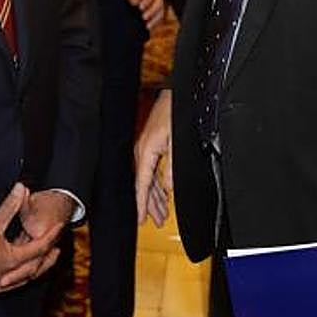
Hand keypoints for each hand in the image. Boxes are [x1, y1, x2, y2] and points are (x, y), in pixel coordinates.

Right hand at [0, 183, 63, 295]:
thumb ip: (10, 206)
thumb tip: (21, 187)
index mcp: (12, 259)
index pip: (39, 248)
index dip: (51, 235)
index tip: (60, 226)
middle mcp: (6, 271)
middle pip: (33, 267)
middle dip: (46, 258)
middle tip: (56, 250)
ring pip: (19, 273)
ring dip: (31, 264)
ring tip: (35, 255)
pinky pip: (6, 274)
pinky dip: (15, 269)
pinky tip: (10, 262)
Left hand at [125, 0, 164, 30]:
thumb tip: (136, 3)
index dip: (147, 0)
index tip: (140, 8)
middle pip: (159, 2)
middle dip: (152, 11)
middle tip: (143, 17)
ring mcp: (160, 3)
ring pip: (161, 11)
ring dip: (155, 19)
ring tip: (147, 26)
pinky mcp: (160, 11)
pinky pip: (161, 18)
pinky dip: (156, 23)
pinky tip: (150, 27)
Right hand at [134, 89, 172, 226]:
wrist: (175, 95)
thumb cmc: (173, 113)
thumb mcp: (176, 142)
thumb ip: (171, 166)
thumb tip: (168, 188)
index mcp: (145, 151)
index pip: (141, 184)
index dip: (141, 204)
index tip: (140, 220)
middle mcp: (141, 150)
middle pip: (143, 184)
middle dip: (150, 204)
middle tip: (158, 221)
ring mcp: (145, 147)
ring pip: (147, 178)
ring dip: (154, 196)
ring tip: (161, 212)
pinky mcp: (150, 144)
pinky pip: (150, 169)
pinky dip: (156, 183)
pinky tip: (162, 192)